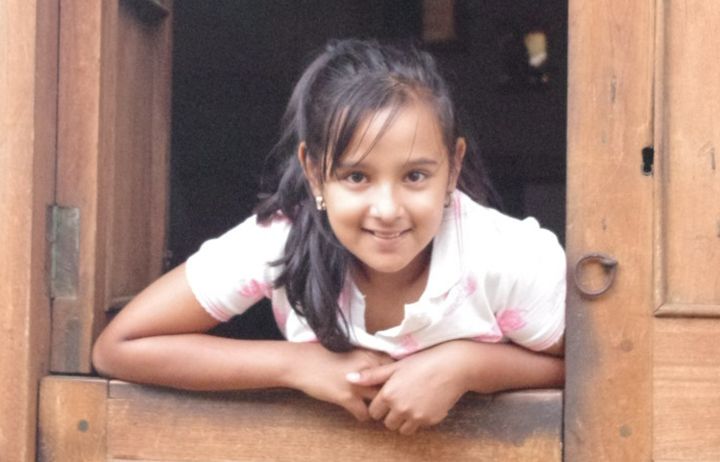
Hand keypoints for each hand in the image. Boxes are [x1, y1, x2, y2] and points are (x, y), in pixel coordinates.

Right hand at [288, 343, 394, 421]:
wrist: (302, 362)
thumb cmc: (324, 355)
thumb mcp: (351, 352)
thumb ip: (368, 360)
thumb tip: (382, 369)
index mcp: (369, 354)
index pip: (395, 370)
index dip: (396, 380)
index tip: (394, 386)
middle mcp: (367, 369)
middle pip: (391, 387)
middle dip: (392, 396)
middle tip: (388, 402)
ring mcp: (358, 384)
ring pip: (381, 402)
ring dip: (380, 409)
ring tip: (377, 410)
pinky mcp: (347, 398)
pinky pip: (365, 414)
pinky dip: (364, 416)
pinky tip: (360, 413)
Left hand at [346, 340, 474, 434]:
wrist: (452, 367)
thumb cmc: (422, 362)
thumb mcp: (395, 366)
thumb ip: (371, 375)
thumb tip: (348, 378)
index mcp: (389, 394)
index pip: (374, 412)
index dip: (380, 405)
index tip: (388, 397)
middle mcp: (400, 408)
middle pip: (387, 423)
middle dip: (391, 414)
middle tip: (401, 400)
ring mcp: (415, 416)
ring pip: (402, 429)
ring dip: (404, 420)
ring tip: (412, 403)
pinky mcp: (430, 421)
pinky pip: (418, 426)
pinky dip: (418, 419)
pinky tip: (424, 403)